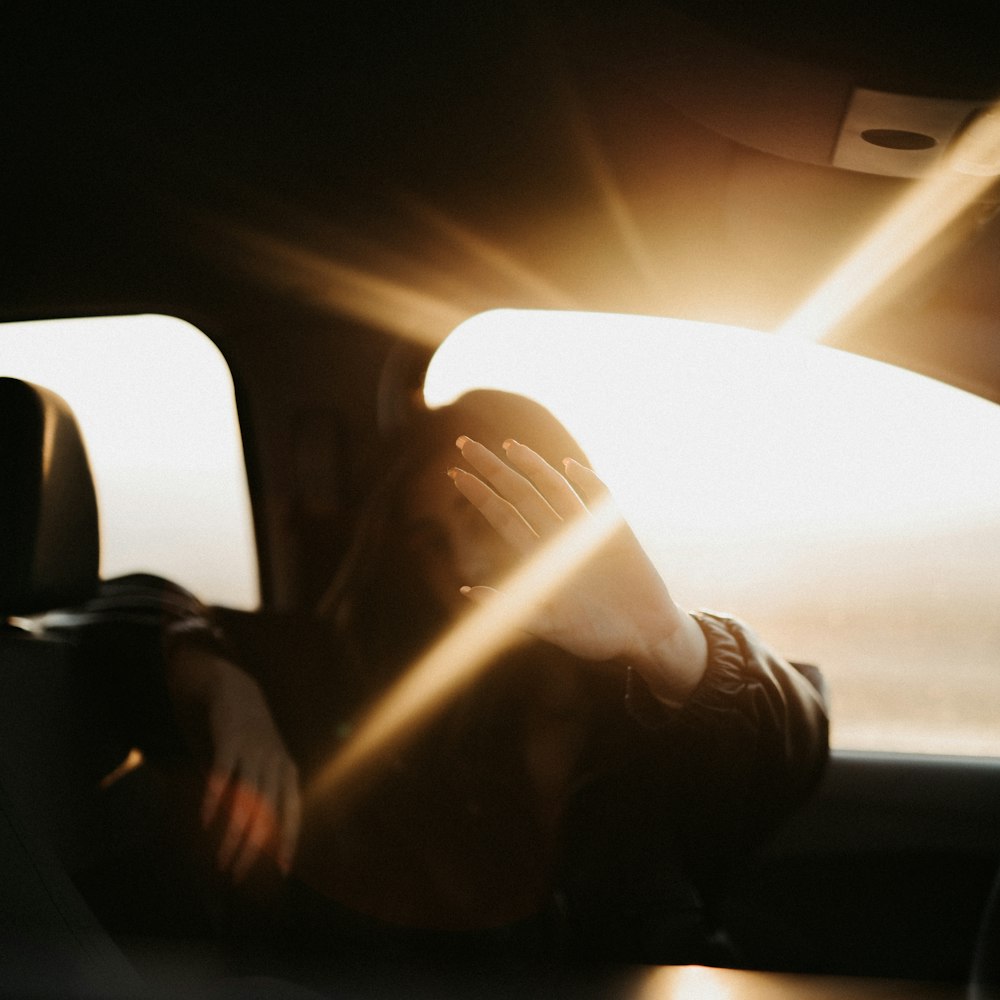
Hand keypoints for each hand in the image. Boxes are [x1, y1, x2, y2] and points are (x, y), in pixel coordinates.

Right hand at [167, 647, 301, 880]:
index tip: (282, 871)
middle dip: (253, 849)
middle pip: (267, 813)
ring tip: (220, 860)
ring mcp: (254, 751)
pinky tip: (205, 821)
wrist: (235, 689)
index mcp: (288, 771)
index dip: (289, 841)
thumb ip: (262, 793)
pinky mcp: (231, 740)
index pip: (293, 812)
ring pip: (247, 800)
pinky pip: (223, 773)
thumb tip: (255, 832)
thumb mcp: (265, 763)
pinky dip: (214, 798)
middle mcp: (275, 763)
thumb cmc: (250, 735)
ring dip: (233, 833)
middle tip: (236, 875)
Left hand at [449, 436, 707, 703]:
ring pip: (554, 489)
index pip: (502, 515)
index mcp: (537, 557)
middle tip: (463, 442)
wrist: (643, 637)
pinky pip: (599, 500)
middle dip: (493, 469)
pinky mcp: (615, 532)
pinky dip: (586, 481)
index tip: (454, 473)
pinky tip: (568, 466)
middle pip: (520, 493)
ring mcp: (585, 531)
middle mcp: (557, 537)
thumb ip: (512, 608)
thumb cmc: (596, 635)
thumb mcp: (550, 625)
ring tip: (508, 446)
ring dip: (533, 466)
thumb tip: (466, 590)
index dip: (480, 494)